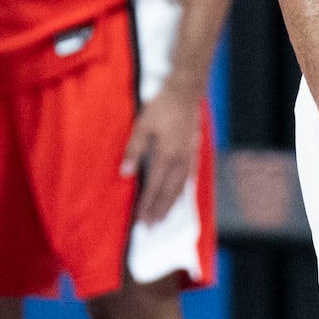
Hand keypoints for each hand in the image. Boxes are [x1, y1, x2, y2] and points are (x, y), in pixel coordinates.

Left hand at [121, 83, 201, 224]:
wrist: (187, 91)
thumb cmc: (162, 106)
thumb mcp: (142, 125)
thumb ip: (133, 150)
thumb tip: (125, 173)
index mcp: (165, 155)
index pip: (154, 187)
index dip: (147, 206)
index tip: (140, 221)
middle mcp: (179, 160)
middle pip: (168, 193)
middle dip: (159, 212)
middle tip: (151, 228)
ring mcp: (189, 156)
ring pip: (180, 187)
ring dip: (171, 205)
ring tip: (163, 219)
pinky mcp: (194, 151)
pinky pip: (188, 178)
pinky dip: (182, 191)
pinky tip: (179, 195)